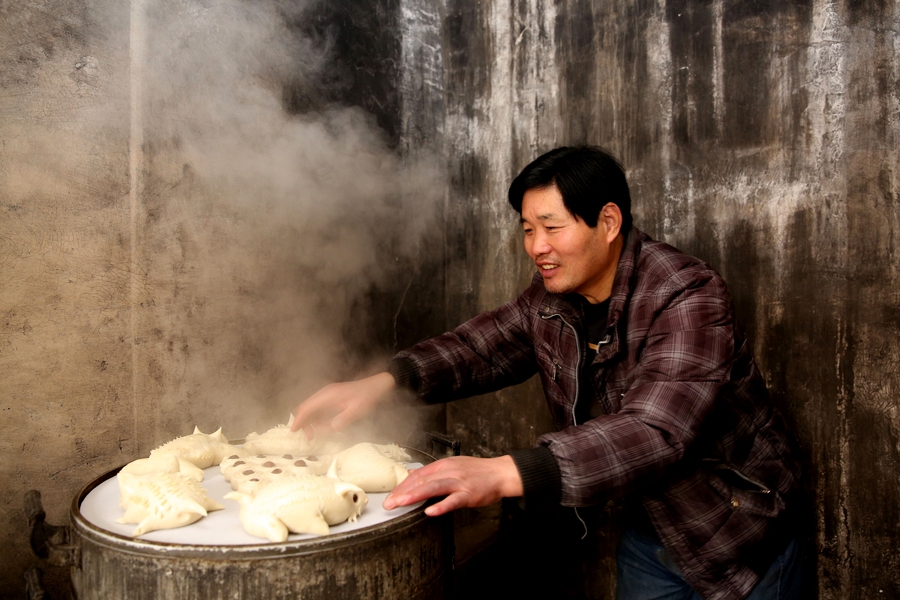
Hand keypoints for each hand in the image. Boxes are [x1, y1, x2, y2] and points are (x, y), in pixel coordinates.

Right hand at [290, 372, 395, 435]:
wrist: (377, 385)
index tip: (293, 431)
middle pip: (306, 407)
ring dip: (311, 421)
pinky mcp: (332, 398)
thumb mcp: (357, 410)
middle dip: (304, 422)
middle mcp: (325, 393)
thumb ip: (342, 419)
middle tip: (310, 436)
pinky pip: (319, 408)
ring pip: (312, 408)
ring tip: (317, 434)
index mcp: (329, 395)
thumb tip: (328, 429)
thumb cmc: (368, 396)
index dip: (299, 419)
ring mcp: (328, 395)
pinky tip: (324, 427)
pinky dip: (318, 418)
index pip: (308, 407)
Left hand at [383, 455, 523, 516]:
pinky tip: (430, 511)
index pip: (418, 475)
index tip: (391, 496)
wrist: (499, 473)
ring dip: (415, 496)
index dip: (402, 486)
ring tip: (401, 503)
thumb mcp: (453, 465)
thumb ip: (433, 471)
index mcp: (443, 465)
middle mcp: (449, 471)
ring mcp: (459, 482)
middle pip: (422, 481)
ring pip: (434, 488)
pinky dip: (441, 506)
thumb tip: (413, 473)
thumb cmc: (477, 471)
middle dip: (403, 492)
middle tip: (389, 503)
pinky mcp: (469, 494)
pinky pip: (453, 500)